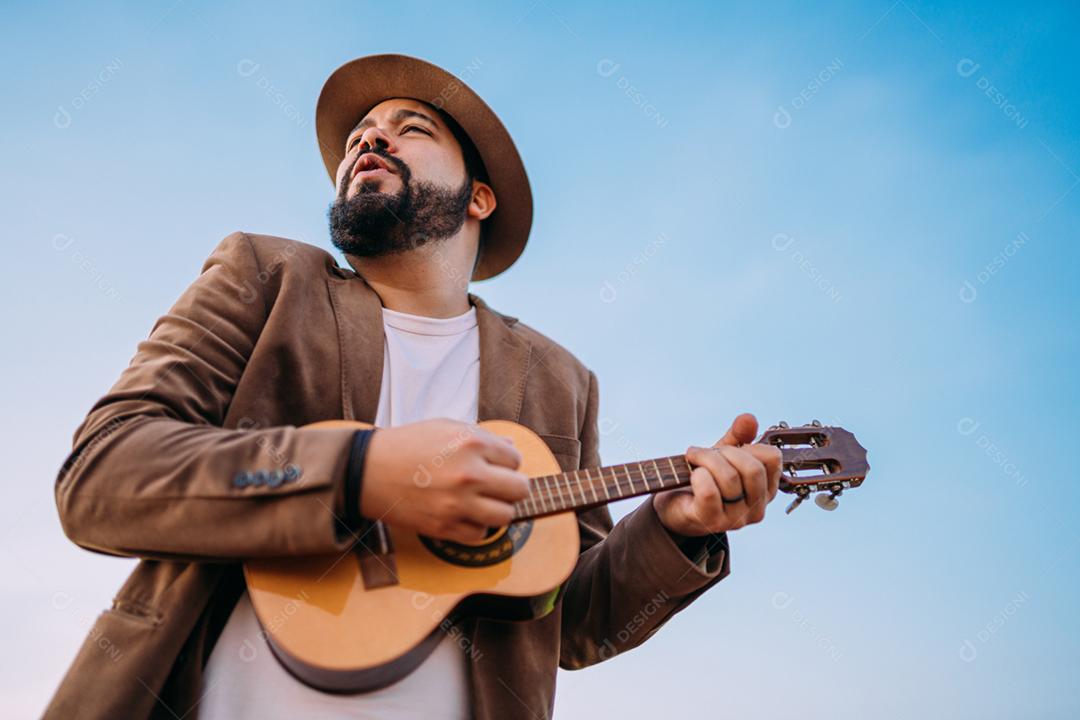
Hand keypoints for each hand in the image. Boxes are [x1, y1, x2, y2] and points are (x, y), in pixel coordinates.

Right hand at [360, 419, 529, 542]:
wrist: (369, 471)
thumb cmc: (407, 445)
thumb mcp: (445, 428)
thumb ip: (482, 436)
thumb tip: (510, 446)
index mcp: (472, 444)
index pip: (515, 460)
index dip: (507, 463)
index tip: (494, 465)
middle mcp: (470, 474)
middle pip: (519, 489)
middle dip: (512, 487)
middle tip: (498, 486)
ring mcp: (457, 503)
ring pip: (505, 515)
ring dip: (498, 509)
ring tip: (483, 501)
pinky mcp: (444, 526)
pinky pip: (480, 534)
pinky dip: (476, 526)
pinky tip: (464, 514)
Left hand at [653, 413, 781, 536]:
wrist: (674, 505)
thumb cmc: (703, 479)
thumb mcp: (723, 454)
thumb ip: (739, 436)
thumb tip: (749, 418)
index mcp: (765, 490)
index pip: (772, 458)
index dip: (748, 446)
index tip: (728, 450)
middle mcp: (756, 508)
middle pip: (753, 469)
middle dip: (725, 453)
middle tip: (704, 453)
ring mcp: (736, 519)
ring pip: (729, 478)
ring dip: (705, 460)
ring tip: (693, 460)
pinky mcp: (711, 522)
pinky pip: (709, 493)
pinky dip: (698, 477)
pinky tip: (692, 476)